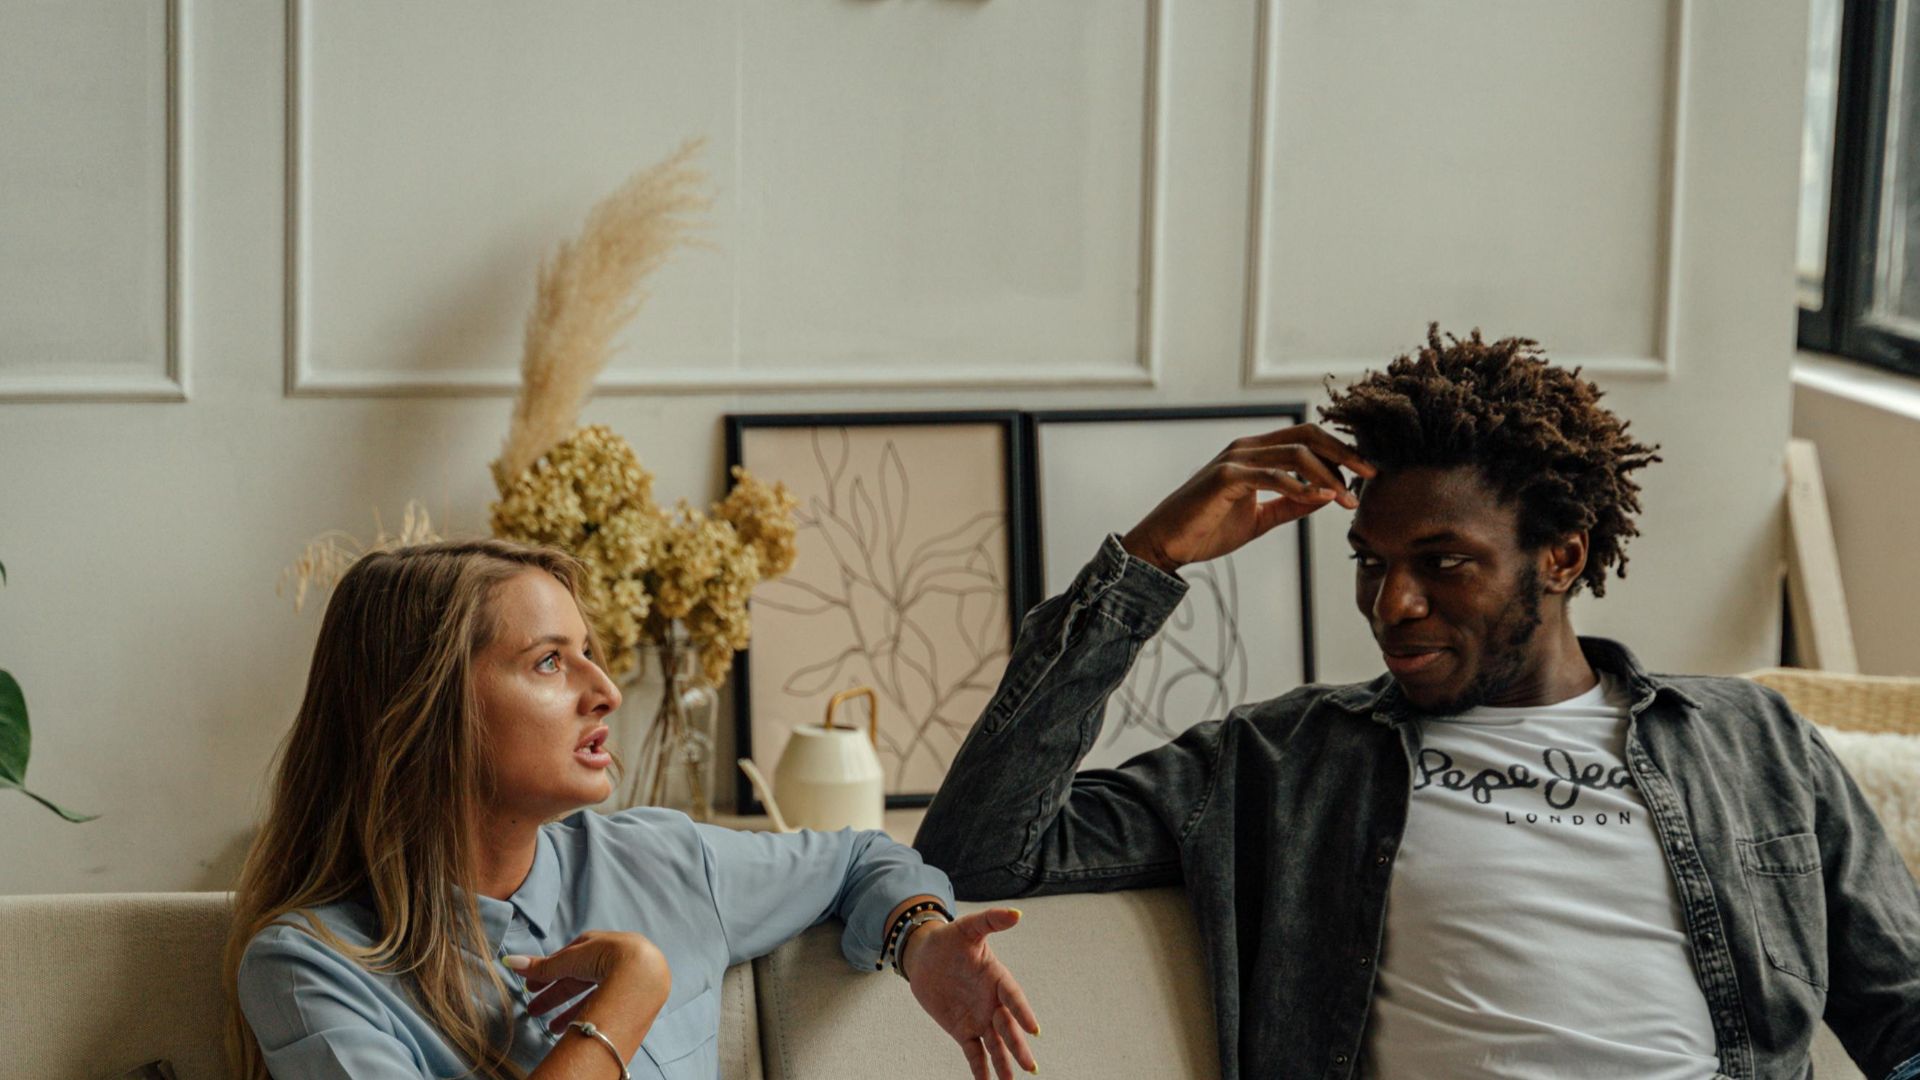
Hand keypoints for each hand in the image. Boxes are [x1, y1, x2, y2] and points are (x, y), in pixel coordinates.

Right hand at [506, 929, 671, 1039]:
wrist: (642, 974)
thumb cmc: (607, 958)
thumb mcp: (570, 961)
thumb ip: (542, 966)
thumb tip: (509, 961)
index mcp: (598, 943)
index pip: (567, 958)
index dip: (547, 972)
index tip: (531, 986)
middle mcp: (611, 958)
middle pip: (576, 978)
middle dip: (553, 994)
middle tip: (532, 1009)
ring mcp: (623, 977)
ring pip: (589, 994)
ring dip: (566, 1010)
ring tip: (549, 1027)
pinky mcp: (630, 995)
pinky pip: (603, 1005)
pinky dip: (585, 1015)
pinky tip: (572, 1028)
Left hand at [903, 908, 1040, 1079]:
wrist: (925, 956)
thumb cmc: (950, 940)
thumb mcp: (968, 928)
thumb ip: (990, 921)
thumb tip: (1016, 913)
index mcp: (997, 978)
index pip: (1012, 996)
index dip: (1022, 1011)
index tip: (1033, 1028)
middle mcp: (992, 1002)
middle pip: (1007, 1027)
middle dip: (1018, 1046)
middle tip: (1030, 1066)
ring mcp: (979, 1018)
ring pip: (995, 1045)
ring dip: (1004, 1064)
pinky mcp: (963, 1030)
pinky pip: (974, 1053)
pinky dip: (981, 1070)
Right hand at [1120, 423, 1374, 573]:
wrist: (1166, 544)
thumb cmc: (1207, 529)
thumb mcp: (1260, 518)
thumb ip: (1291, 505)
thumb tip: (1326, 498)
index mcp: (1256, 452)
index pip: (1308, 438)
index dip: (1340, 452)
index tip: (1366, 475)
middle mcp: (1247, 447)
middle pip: (1307, 435)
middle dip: (1344, 454)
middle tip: (1370, 474)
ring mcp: (1235, 459)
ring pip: (1295, 453)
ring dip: (1327, 475)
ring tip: (1346, 498)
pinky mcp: (1225, 477)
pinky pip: (1272, 476)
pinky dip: (1300, 487)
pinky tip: (1320, 500)